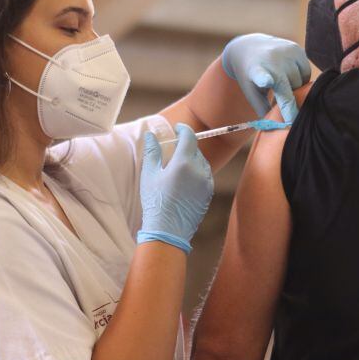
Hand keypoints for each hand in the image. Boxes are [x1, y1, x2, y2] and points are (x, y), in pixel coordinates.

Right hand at [137, 125, 213, 253]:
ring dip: (192, 159)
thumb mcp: (149, 175)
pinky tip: (184, 180)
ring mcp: (207, 182)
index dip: (183, 129)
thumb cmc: (156, 202)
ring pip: (201, 162)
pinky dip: (196, 172)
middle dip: (185, 145)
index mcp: (184, 163)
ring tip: (177, 166)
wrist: (168, 231)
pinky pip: (205, 175)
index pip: (189, 137)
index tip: (177, 128)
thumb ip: (152, 151)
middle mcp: (199, 170)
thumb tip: (151, 135)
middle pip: (195, 149)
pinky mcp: (209, 193)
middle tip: (173, 147)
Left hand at [221, 33, 310, 122]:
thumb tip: (283, 128)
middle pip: (292, 89)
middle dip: (289, 97)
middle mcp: (272, 59)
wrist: (248, 48)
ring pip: (301, 82)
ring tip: (281, 85)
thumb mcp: (252, 94)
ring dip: (296, 88)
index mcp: (256, 70)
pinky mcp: (296, 49)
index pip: (261, 76)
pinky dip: (301, 78)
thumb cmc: (250, 77)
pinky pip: (306, 72)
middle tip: (278, 97)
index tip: (266, 81)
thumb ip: (266, 111)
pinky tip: (289, 76)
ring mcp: (286, 52)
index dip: (264, 79)